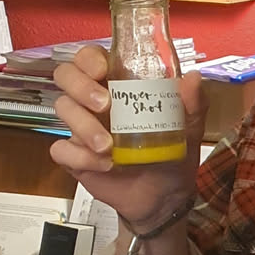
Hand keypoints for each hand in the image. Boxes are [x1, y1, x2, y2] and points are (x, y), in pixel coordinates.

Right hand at [51, 46, 203, 229]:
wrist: (165, 196)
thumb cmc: (173, 153)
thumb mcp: (190, 127)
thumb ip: (194, 102)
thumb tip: (193, 77)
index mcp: (120, 86)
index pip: (91, 58)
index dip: (89, 58)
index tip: (102, 69)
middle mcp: (95, 101)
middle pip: (66, 75)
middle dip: (80, 86)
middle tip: (104, 105)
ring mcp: (81, 127)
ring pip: (63, 108)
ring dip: (84, 126)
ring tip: (108, 146)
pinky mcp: (74, 155)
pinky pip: (61, 149)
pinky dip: (80, 156)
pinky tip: (105, 165)